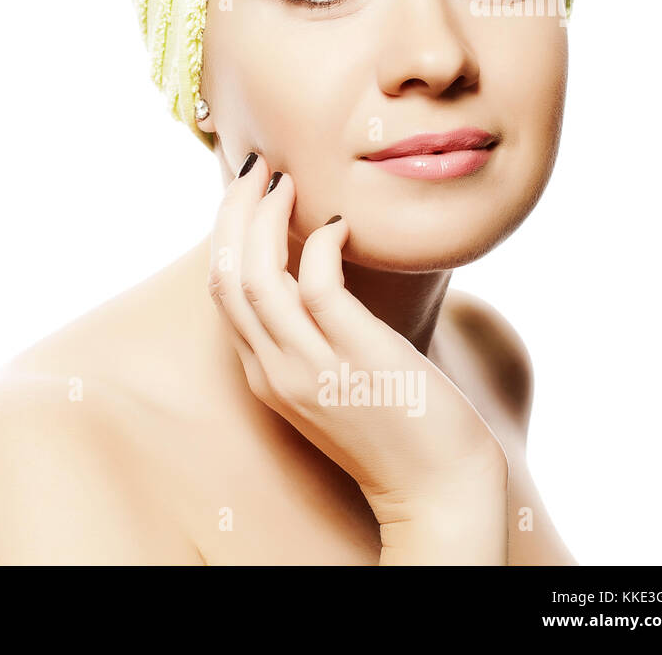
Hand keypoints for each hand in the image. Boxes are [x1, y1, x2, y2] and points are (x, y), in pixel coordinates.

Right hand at [207, 152, 508, 559]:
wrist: (439, 493)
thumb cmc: (398, 430)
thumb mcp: (335, 381)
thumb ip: (314, 335)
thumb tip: (314, 268)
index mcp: (264, 375)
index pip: (222, 291)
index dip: (227, 233)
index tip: (249, 193)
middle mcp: (274, 371)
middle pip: (225, 276)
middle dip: (232, 213)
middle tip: (256, 168)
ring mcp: (311, 368)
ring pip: (257, 276)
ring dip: (264, 217)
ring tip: (286, 180)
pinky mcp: (355, 359)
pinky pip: (317, 285)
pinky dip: (319, 244)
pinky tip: (340, 226)